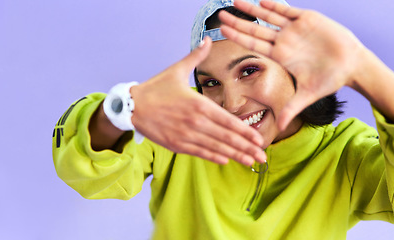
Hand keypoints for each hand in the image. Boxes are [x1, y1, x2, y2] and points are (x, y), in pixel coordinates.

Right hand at [130, 37, 266, 165]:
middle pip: (226, 137)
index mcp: (198, 103)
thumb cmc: (155, 88)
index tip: (258, 139)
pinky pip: (199, 152)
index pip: (228, 120)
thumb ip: (195, 57)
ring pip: (215, 147)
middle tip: (262, 157)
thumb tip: (207, 40)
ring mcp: (185, 135)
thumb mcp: (176, 70)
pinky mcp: (176, 144)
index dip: (245, 131)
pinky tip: (225, 161)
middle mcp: (194, 121)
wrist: (131, 106)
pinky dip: (213, 157)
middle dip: (246, 148)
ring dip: (234, 155)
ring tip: (250, 162)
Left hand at [219, 0, 364, 129]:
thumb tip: (281, 127)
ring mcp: (294, 29)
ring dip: (252, 8)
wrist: (352, 65)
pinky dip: (275, 6)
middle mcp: (283, 41)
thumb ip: (293, 108)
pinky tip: (262, 1)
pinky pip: (288, 10)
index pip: (253, 45)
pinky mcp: (308, 19)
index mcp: (280, 56)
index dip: (238, 37)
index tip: (222, 31)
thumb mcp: (308, 95)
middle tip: (220, 14)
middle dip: (238, 22)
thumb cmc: (330, 80)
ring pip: (268, 16)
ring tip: (235, 0)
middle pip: (255, 29)